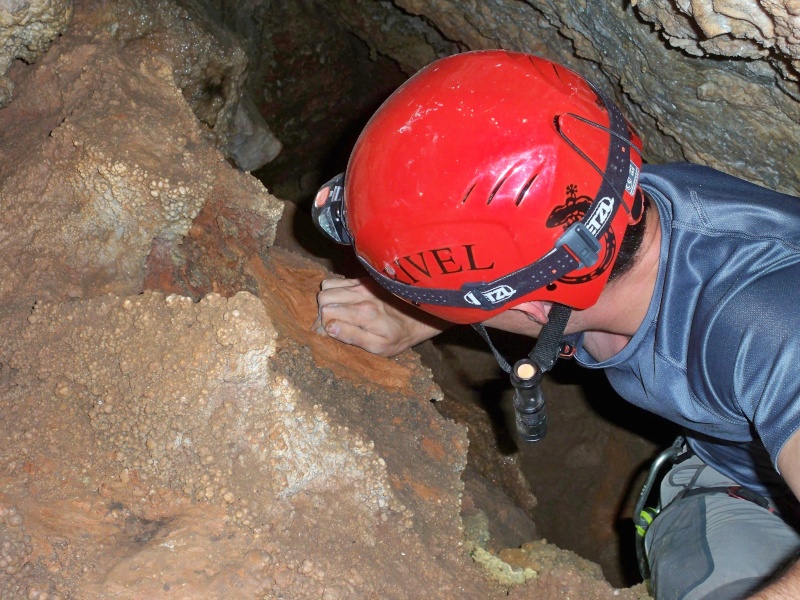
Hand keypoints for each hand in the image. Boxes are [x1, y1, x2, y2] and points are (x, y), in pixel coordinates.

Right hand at [314, 277, 447, 356]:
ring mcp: (362, 285)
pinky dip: (334, 291)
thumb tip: (329, 327)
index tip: (328, 334)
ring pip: (327, 286)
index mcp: (365, 313)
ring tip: (336, 312)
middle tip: (330, 323)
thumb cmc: (398, 336)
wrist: (417, 317)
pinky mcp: (363, 280)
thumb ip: (352, 336)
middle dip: (322, 312)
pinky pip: (337, 280)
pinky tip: (343, 303)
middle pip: (323, 297)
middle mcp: (361, 295)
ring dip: (327, 300)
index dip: (322, 326)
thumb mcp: (378, 347)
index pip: (326, 313)